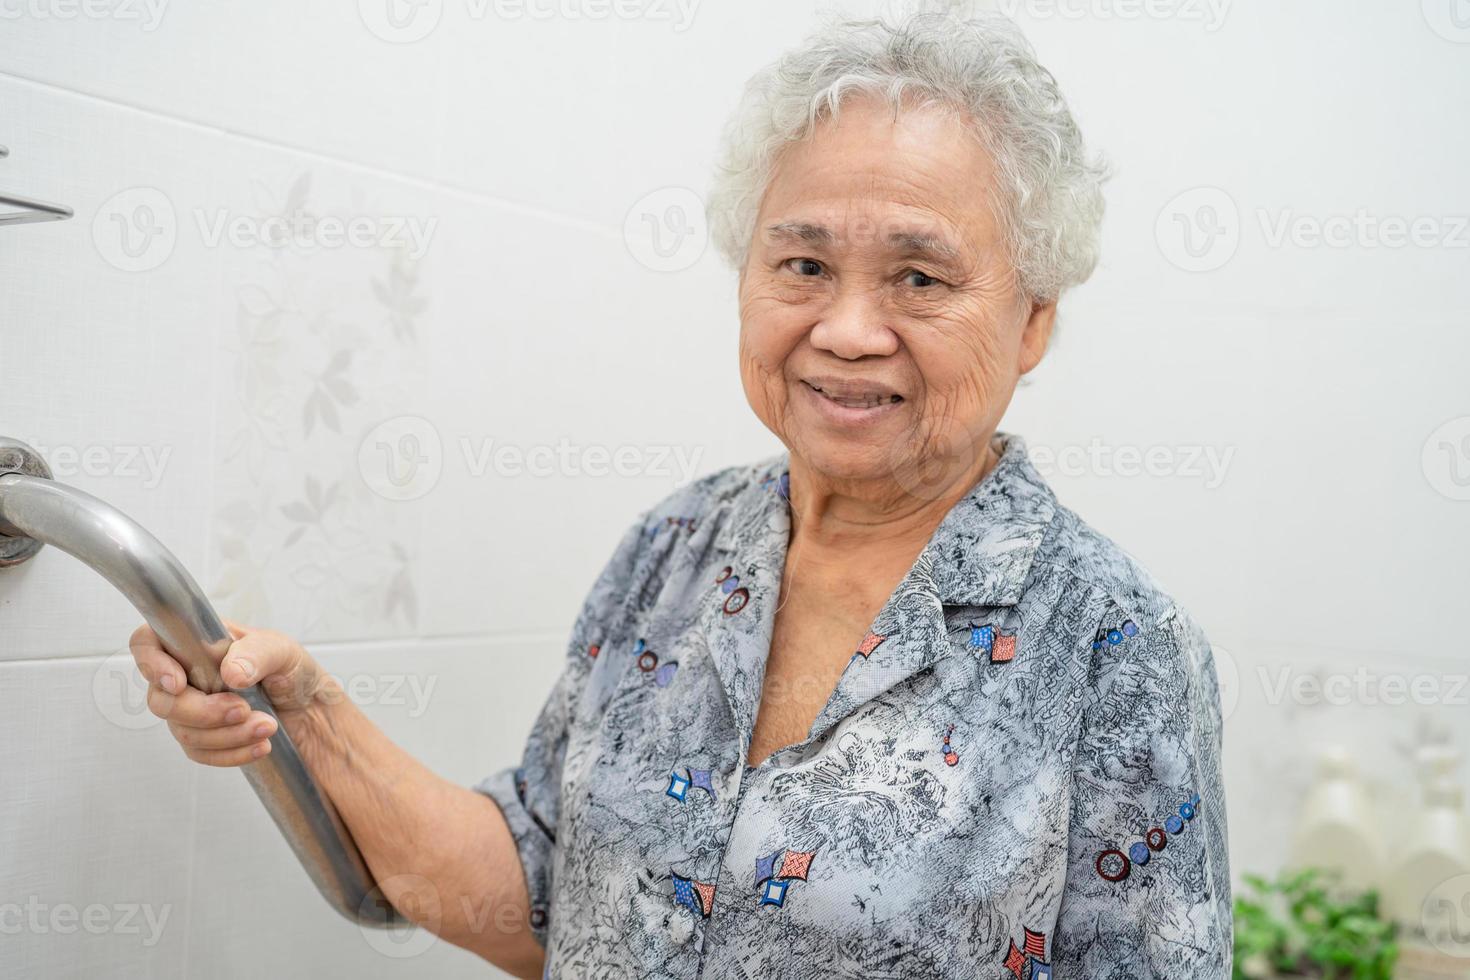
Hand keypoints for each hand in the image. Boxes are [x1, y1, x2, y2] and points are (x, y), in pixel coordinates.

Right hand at [129, 620, 334, 766]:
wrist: (311, 710)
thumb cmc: (292, 671)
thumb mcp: (284, 651)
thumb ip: (258, 654)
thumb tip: (231, 672)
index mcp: (198, 643)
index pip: (148, 643)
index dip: (151, 663)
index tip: (178, 683)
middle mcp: (187, 676)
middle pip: (160, 699)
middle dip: (201, 711)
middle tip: (242, 709)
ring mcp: (192, 709)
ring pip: (182, 731)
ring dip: (225, 734)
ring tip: (267, 726)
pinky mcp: (204, 739)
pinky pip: (200, 753)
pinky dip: (231, 753)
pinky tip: (261, 745)